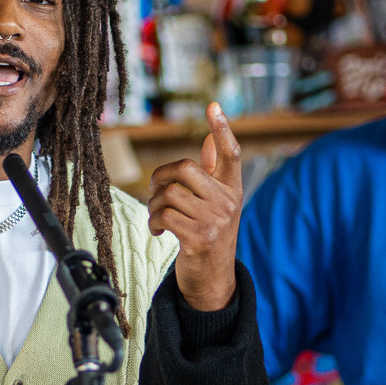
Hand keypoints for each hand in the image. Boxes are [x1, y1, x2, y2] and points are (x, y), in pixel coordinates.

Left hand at [147, 102, 241, 310]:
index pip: (230, 153)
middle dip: (160, 177)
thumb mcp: (214, 204)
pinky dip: (153, 222)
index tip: (213, 105)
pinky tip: (157, 231)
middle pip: (185, 168)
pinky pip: (164, 216)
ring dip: (153, 205)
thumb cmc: (208, 234)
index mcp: (232, 188)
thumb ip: (211, 173)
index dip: (222, 129)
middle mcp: (228, 201)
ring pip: (169, 194)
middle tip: (155, 191)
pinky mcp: (199, 238)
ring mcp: (215, 220)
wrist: (213, 279)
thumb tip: (208, 140)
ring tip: (156, 216)